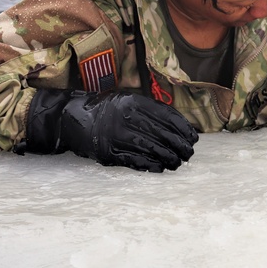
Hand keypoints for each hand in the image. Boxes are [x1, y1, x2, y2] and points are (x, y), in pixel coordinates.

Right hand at [23, 89, 198, 171]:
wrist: (74, 118)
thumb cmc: (107, 109)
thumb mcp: (127, 100)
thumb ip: (150, 109)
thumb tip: (179, 125)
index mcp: (133, 102)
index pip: (165, 116)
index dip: (182, 128)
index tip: (193, 137)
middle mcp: (125, 117)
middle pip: (160, 133)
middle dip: (178, 145)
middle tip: (189, 153)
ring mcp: (116, 135)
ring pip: (149, 148)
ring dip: (167, 157)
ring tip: (178, 162)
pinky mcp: (108, 152)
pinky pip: (133, 160)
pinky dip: (149, 165)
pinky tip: (160, 167)